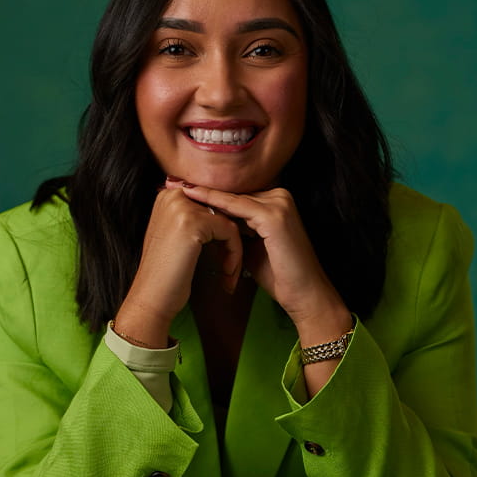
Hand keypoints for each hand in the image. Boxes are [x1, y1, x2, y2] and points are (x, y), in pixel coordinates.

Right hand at [111, 178, 244, 346]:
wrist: (151, 298)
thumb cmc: (166, 274)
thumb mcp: (178, 237)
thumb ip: (196, 220)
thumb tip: (227, 213)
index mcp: (169, 195)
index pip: (212, 205)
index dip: (224, 231)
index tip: (228, 254)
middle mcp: (173, 195)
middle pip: (222, 212)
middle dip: (231, 241)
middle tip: (231, 268)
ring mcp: (182, 207)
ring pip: (229, 223)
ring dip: (234, 251)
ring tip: (229, 274)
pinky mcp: (193, 222)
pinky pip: (230, 232)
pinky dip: (234, 255)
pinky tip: (226, 274)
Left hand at [179, 183, 351, 345]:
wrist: (304, 294)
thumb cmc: (279, 275)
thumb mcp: (252, 246)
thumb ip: (236, 230)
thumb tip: (209, 222)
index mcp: (276, 201)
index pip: (235, 195)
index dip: (207, 194)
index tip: (179, 188)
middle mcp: (280, 196)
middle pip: (233, 192)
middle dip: (202, 190)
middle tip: (171, 182)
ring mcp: (279, 203)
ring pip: (232, 197)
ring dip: (203, 194)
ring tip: (176, 187)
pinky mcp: (274, 216)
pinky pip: (236, 207)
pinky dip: (213, 204)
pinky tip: (192, 199)